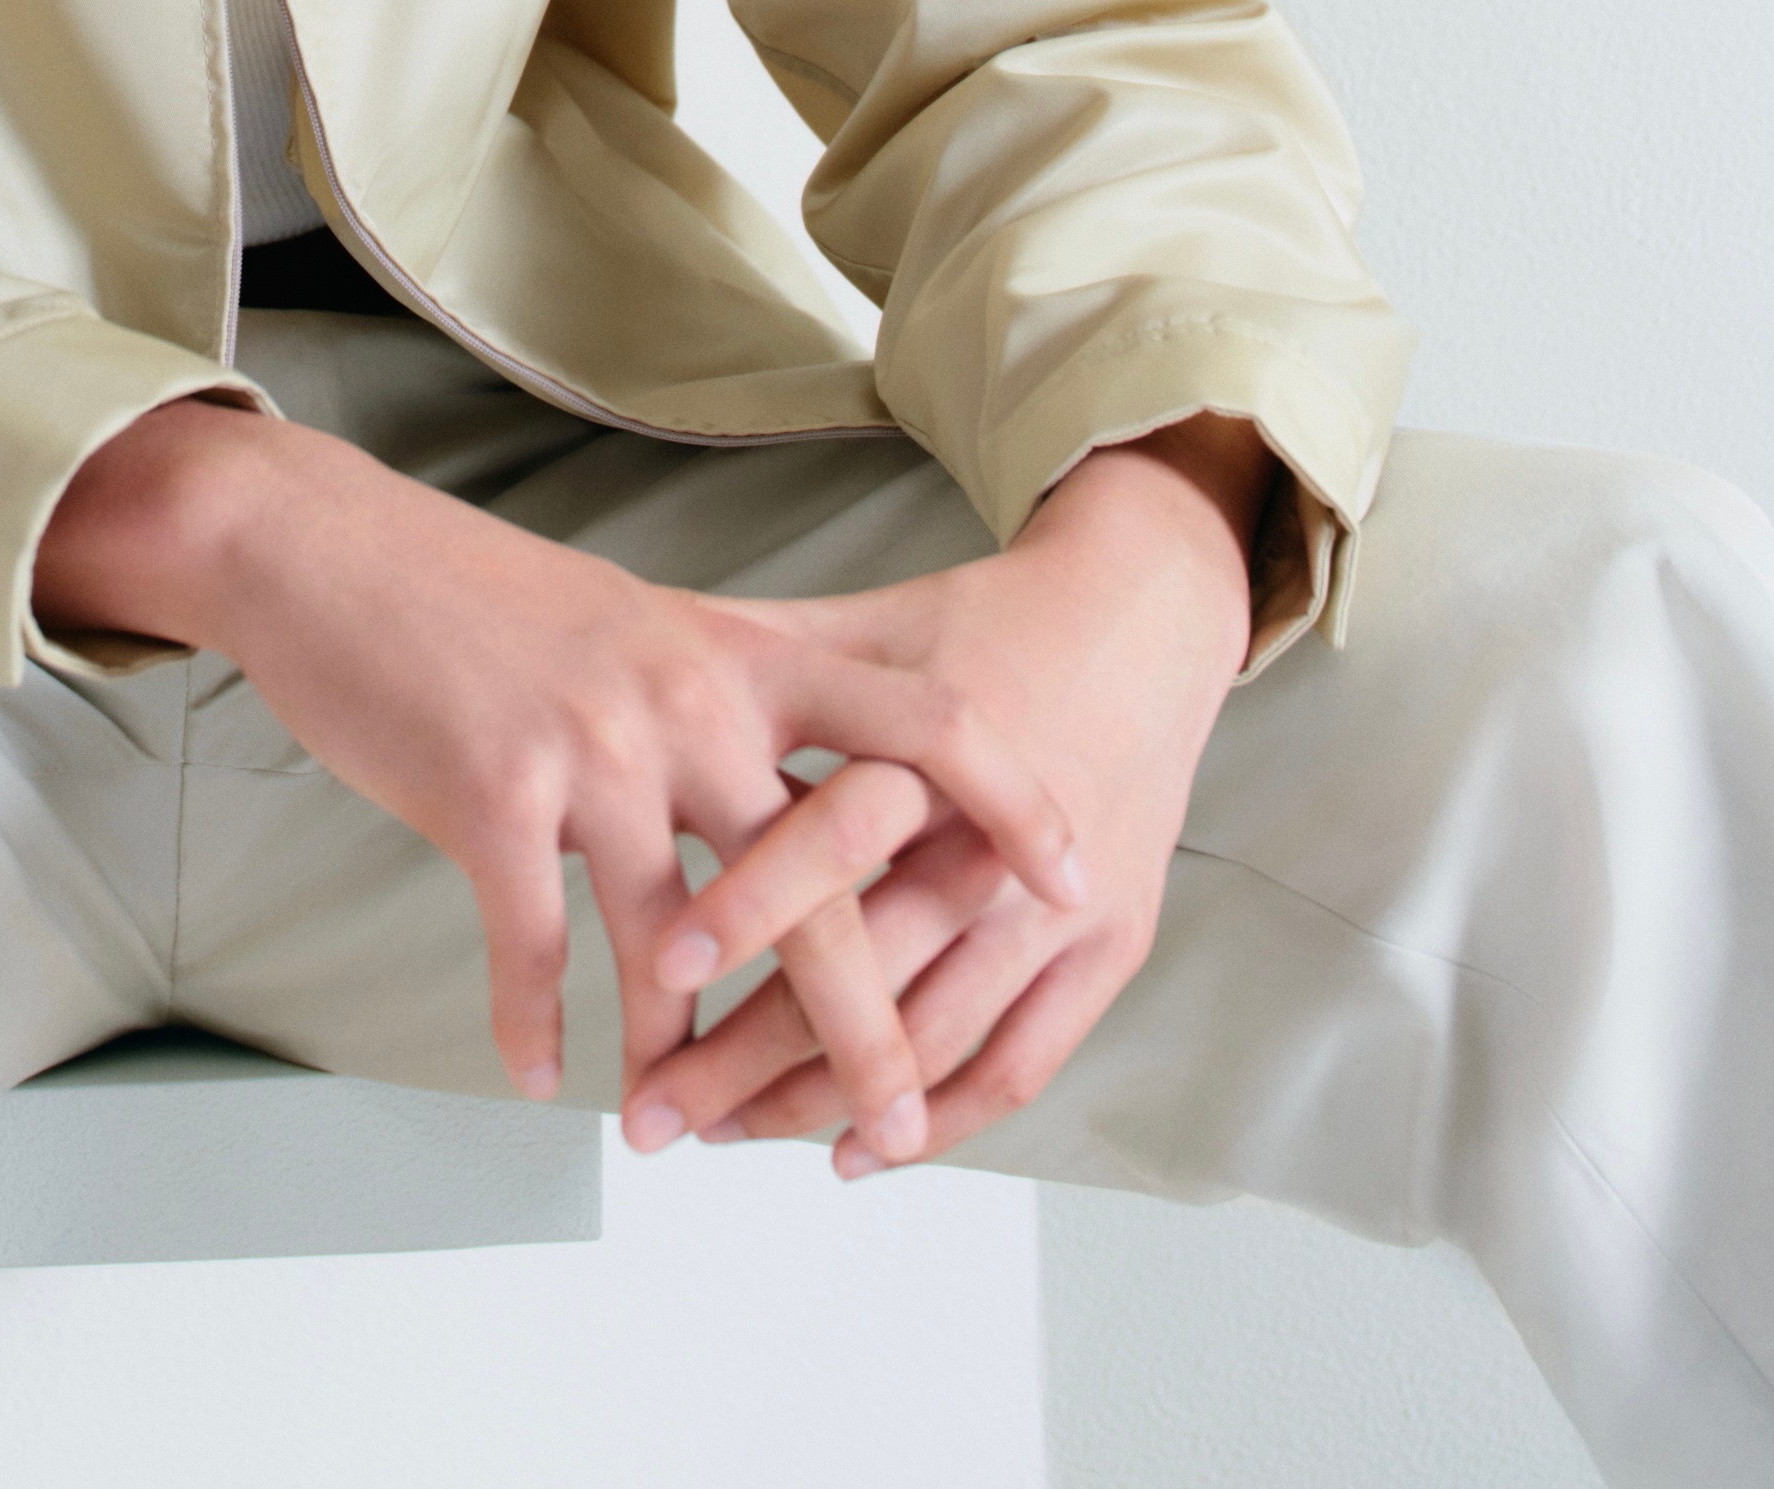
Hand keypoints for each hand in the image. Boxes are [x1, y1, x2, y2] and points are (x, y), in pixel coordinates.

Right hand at [33, 402, 1088, 1132]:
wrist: (329, 551)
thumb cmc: (485, 603)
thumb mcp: (637, 630)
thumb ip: (730, 704)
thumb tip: (811, 807)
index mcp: (737, 652)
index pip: (916, 723)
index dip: (1005, 801)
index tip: (1068, 882)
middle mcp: (686, 697)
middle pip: (821, 876)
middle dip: (866, 1019)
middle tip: (900, 1125)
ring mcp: (593, 747)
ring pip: (677, 944)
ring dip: (683, 1061)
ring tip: (681, 1139)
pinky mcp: (494, 792)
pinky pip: (537, 948)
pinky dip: (536, 1026)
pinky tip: (537, 1075)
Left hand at [620, 418, 1266, 1172]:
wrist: (1144, 621)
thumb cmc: (978, 625)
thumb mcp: (870, 627)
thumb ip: (762, 653)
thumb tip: (629, 634)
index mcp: (936, 744)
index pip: (838, 834)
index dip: (752, 902)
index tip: (661, 964)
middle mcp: (1002, 836)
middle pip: (870, 967)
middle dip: (752, 1052)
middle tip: (654, 1108)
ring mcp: (1064, 906)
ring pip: (931, 1038)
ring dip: (819, 1103)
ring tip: (718, 1132)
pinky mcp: (1112, 950)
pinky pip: (1019, 1064)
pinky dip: (939, 1125)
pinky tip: (851, 1153)